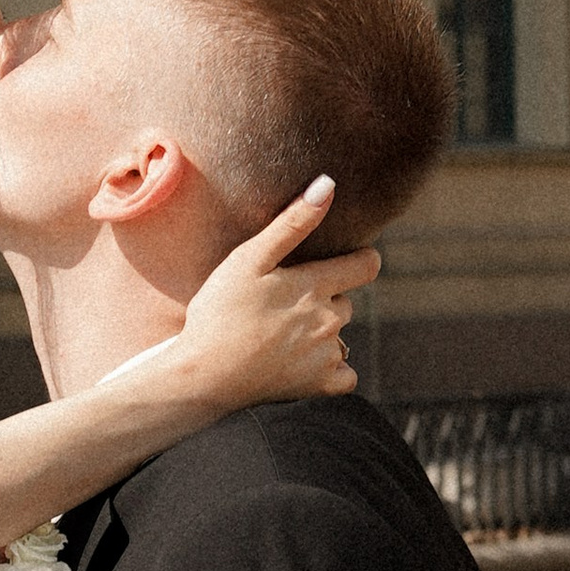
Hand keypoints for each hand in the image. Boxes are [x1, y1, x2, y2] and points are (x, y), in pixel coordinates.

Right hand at [171, 185, 377, 417]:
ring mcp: (327, 354)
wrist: (203, 375)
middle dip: (325, 299)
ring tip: (281, 336)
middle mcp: (330, 319)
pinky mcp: (320, 385)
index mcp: (315, 285)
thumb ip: (291, 224)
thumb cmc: (219, 312)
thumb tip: (327, 185)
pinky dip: (330, 369)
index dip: (360, 260)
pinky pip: (345, 374)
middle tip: (284, 305)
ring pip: (340, 336)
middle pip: (345, 302)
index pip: (366, 266)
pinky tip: (301, 364)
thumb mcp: (248, 260)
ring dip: (321, 334)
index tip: (344, 263)